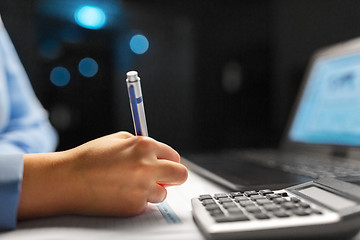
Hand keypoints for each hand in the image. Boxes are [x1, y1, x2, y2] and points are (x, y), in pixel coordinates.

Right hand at [18, 132, 187, 218]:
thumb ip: (142, 145)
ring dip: (153, 189)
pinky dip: (138, 200)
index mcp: (144, 146)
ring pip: (164, 193)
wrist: (68, 180)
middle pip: (180, 175)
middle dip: (173, 176)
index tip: (164, 165)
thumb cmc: (89, 158)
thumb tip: (158, 153)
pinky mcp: (134, 206)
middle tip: (164, 178)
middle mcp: (147, 166)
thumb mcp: (118, 139)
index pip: (174, 156)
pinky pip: (146, 204)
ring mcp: (142, 188)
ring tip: (131, 184)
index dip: (168, 161)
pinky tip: (121, 193)